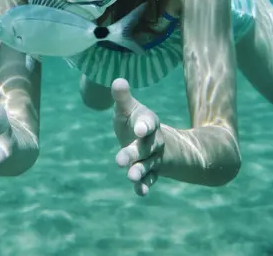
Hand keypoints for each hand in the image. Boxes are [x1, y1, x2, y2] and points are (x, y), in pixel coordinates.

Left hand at [111, 78, 164, 195]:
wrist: (156, 141)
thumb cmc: (135, 121)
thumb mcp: (129, 109)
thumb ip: (122, 98)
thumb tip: (117, 80)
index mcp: (148, 122)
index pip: (149, 122)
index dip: (144, 125)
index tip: (139, 128)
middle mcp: (153, 141)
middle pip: (145, 147)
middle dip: (134, 153)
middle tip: (119, 160)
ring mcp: (153, 158)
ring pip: (148, 165)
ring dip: (139, 171)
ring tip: (130, 176)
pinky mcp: (151, 172)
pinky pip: (150, 180)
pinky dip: (144, 186)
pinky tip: (140, 192)